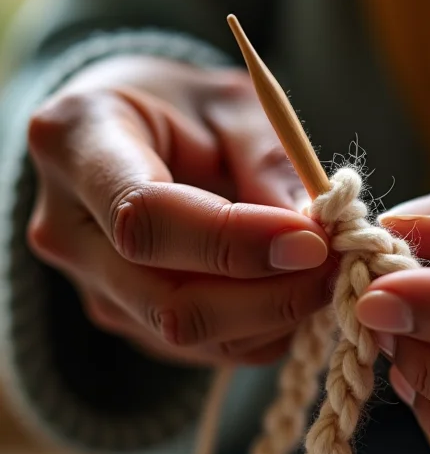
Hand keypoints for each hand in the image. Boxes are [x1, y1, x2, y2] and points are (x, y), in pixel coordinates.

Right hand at [27, 55, 334, 366]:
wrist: (137, 131)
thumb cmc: (186, 107)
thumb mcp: (233, 104)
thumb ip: (269, 163)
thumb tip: (313, 236)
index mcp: (77, 144)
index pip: (146, 217)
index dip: (237, 240)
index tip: (312, 239)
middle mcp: (68, 229)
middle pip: (167, 301)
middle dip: (270, 296)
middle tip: (337, 265)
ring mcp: (93, 285)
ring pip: (189, 337)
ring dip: (274, 317)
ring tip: (322, 272)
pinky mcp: (128, 317)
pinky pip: (203, 349)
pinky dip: (262, 331)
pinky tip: (291, 290)